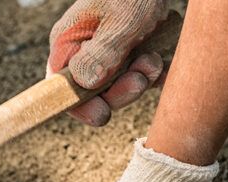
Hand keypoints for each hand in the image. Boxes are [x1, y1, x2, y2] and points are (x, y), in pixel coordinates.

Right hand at [48, 0, 168, 125]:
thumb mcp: (120, 20)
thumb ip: (102, 52)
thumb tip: (84, 82)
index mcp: (69, 43)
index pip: (62, 87)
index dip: (79, 106)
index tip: (102, 113)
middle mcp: (84, 53)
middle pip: (94, 94)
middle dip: (120, 91)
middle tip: (140, 77)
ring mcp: (109, 56)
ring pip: (120, 88)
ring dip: (141, 80)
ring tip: (154, 59)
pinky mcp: (132, 56)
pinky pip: (141, 78)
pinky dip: (154, 76)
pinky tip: (164, 63)